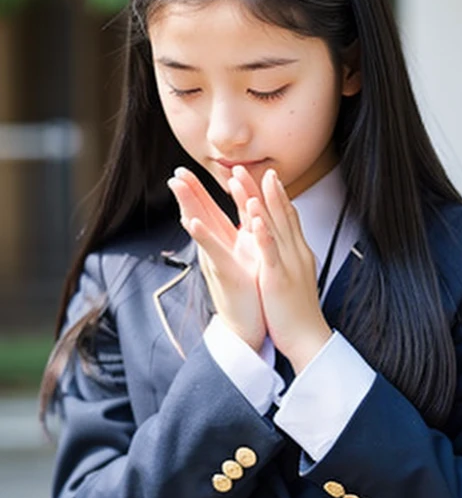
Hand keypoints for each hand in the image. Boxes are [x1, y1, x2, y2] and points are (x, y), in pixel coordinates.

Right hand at [167, 168, 265, 350]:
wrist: (249, 327)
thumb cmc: (250, 293)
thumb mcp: (246, 259)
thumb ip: (241, 238)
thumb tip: (238, 222)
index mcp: (225, 243)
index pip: (210, 211)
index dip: (200, 190)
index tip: (189, 170)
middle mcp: (217, 249)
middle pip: (200, 213)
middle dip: (188, 191)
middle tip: (175, 170)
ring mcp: (218, 259)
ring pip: (201, 226)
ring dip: (188, 204)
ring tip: (177, 185)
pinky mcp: (225, 272)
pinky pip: (212, 251)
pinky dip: (202, 235)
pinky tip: (192, 222)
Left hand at [244, 168, 331, 373]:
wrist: (309, 339)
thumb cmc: (300, 312)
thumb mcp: (296, 278)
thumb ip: (290, 259)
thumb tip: (286, 248)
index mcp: (297, 253)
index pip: (288, 218)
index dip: (278, 196)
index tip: (268, 176)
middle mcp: (295, 253)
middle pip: (282, 215)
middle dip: (269, 189)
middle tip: (256, 167)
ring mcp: (288, 264)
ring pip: (275, 227)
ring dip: (264, 201)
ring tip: (253, 180)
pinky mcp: (278, 278)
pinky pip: (269, 251)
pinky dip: (262, 232)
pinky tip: (254, 217)